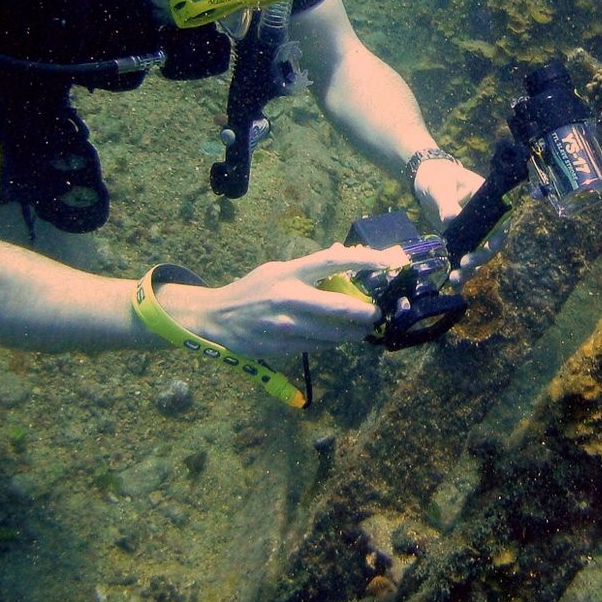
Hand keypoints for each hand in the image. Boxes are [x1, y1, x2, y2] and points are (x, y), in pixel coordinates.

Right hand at [154, 245, 404, 355]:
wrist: (216, 318)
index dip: (362, 260)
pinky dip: (332, 343)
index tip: (385, 261)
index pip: (332, 262)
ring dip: (352, 333)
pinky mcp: (283, 346)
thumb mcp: (276, 270)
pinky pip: (318, 346)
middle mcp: (289, 297)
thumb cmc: (251, 290)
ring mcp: (286, 325)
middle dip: (364, 312)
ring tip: (361, 330)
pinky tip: (337, 339)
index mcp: (288, 272)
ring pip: (333, 333)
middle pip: (339, 306)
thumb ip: (308, 267)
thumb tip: (340, 254)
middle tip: (375, 313)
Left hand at [411, 157, 504, 286]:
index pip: (501, 221)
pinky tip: (454, 284)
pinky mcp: (459, 241)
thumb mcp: (440, 186)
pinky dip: (460, 271)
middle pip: (491, 243)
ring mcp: (472, 232)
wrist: (425, 180)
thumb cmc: (437, 177)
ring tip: (456, 278)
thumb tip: (451, 218)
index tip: (489, 247)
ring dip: (470, 269)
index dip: (499, 236)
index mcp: (488, 201)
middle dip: (481, 256)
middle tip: (466, 263)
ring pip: (478, 254)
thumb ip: (446, 201)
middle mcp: (484, 220)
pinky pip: (463, 257)